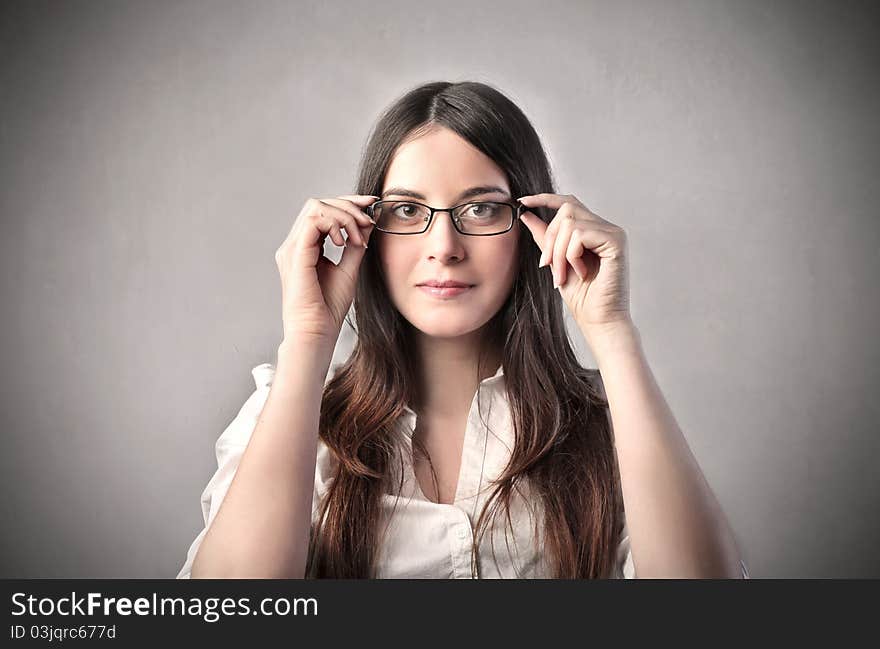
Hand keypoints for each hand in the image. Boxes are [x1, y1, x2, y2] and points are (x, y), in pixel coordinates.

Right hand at [274, 194, 378, 346]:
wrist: (317, 331)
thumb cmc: (329, 308)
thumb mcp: (349, 269)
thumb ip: (355, 244)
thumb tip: (368, 222)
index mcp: (305, 247)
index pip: (322, 211)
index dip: (347, 203)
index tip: (371, 205)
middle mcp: (295, 244)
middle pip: (318, 204)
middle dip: (348, 205)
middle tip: (368, 220)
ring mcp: (292, 248)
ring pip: (316, 207)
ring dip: (344, 215)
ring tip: (358, 235)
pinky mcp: (296, 254)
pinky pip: (314, 221)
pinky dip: (334, 224)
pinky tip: (345, 242)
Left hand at [518, 193, 631, 333]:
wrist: (599, 320)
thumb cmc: (582, 297)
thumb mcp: (555, 262)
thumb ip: (545, 237)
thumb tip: (526, 214)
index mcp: (593, 230)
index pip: (568, 203)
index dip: (545, 198)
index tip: (522, 201)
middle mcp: (605, 227)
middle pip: (565, 210)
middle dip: (549, 238)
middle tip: (547, 266)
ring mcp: (613, 233)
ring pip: (570, 223)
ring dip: (558, 252)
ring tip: (563, 275)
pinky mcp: (616, 241)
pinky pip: (580, 234)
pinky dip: (572, 255)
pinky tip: (582, 272)